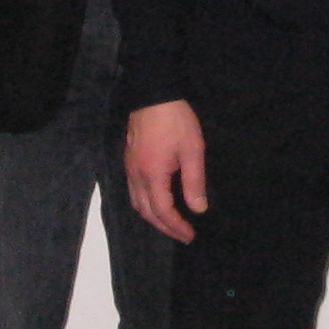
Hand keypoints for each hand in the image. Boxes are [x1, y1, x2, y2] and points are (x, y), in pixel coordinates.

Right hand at [127, 99, 207, 242]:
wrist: (153, 93)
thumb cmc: (176, 120)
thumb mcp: (192, 150)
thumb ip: (194, 182)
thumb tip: (198, 209)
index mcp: (152, 174)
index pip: (162, 211)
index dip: (176, 226)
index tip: (190, 235)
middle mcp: (136, 175)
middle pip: (146, 211)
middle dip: (164, 227)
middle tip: (182, 235)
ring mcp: (129, 167)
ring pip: (136, 202)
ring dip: (152, 217)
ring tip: (170, 223)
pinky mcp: (129, 159)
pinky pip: (133, 190)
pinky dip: (145, 203)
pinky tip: (156, 201)